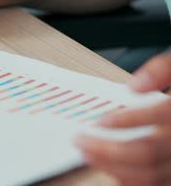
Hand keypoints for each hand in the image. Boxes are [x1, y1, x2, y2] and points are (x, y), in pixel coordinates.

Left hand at [75, 53, 170, 185]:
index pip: (159, 117)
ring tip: (88, 153)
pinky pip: (155, 185)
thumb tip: (134, 86)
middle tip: (80, 140)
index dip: (128, 120)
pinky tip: (109, 168)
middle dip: (108, 149)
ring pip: (150, 175)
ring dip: (113, 167)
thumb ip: (163, 70)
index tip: (100, 122)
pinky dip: (129, 180)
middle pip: (148, 153)